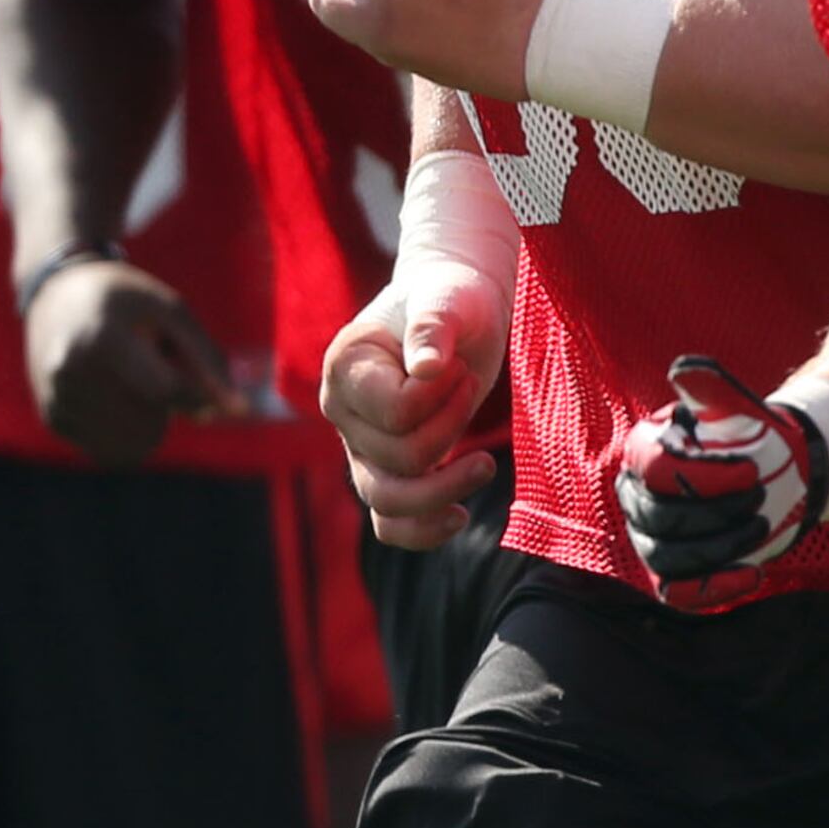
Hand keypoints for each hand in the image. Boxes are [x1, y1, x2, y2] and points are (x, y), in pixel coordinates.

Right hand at [24, 254, 231, 468]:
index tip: (208, 389)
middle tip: (154, 371)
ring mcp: (58, 398)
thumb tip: (237, 411)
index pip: (167, 390)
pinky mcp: (54, 418)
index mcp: (102, 338)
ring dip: (146, 423)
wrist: (57, 292)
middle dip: (167, 407)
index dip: (198, 396)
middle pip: (150, 424)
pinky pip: (109, 450)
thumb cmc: (125, 301)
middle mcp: (70, 371)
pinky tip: (115, 398)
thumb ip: (206, 357)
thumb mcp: (171, 310)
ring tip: (132, 383)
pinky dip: (124, 432)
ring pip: (131, 446)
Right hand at [320, 265, 505, 547]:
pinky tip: (459, 516)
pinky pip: (389, 524)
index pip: (393, 415)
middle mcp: (342, 412)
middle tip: (470, 382)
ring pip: (388, 502)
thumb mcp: (447, 298)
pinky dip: (422, 531)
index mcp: (345, 368)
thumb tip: (426, 368)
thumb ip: (433, 326)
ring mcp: (360, 446)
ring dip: (444, 490)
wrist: (456, 309)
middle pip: (396, 461)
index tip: (458, 365)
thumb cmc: (451, 297)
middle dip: (450, 428)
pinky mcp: (385, 470)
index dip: (438, 399)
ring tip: (486, 463)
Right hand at [613, 357, 827, 604]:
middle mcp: (635, 496)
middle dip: (719, 512)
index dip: (705, 476)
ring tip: (763, 526)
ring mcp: (650, 537)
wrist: (775, 475)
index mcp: (642, 452)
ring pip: (669, 557)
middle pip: (660, 518)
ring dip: (723, 546)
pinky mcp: (674, 571)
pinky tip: (753, 571)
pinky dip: (716, 587)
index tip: (752, 470)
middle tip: (763, 496)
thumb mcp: (737, 409)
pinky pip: (680, 592)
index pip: (655, 472)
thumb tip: (686, 369)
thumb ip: (712, 389)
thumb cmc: (752, 438)